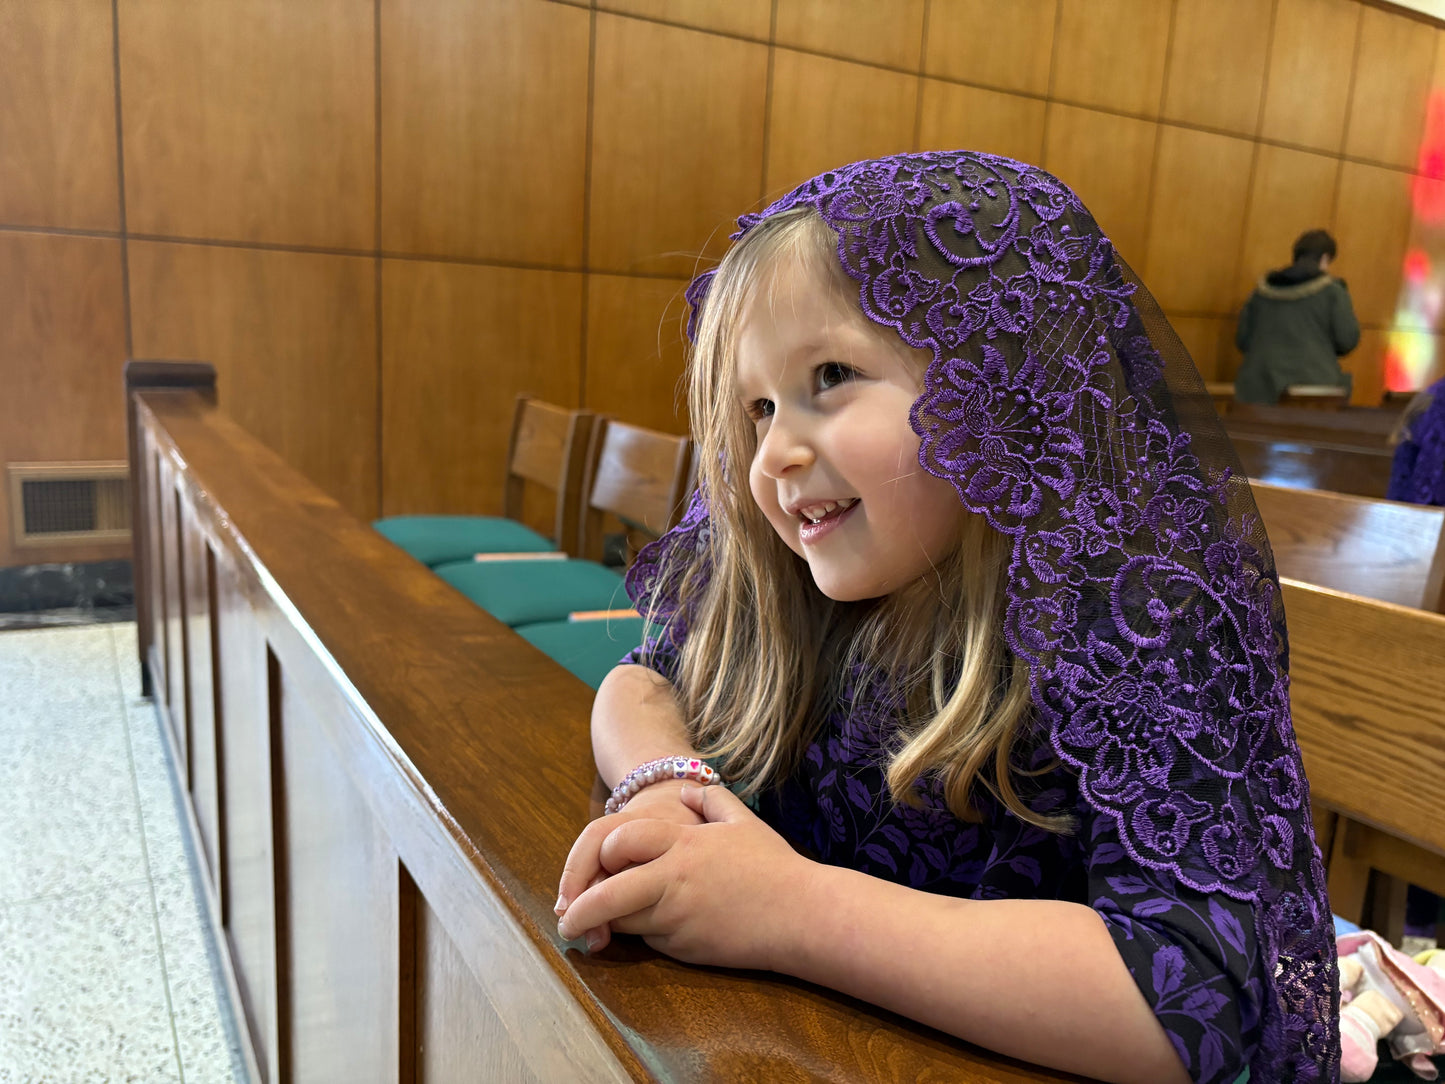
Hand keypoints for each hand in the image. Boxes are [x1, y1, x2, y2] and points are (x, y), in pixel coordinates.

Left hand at [556, 784, 816, 970]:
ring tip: (589, 931)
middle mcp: (673, 877)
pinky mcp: (685, 947)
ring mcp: (677, 916)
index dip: (598, 853)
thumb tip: (688, 791)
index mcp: (682, 841)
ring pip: (622, 921)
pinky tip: (652, 930)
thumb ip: (710, 800)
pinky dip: (642, 935)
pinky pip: (650, 940)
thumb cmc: (776, 868)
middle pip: (607, 893)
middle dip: (578, 905)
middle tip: (564, 916)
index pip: (618, 840)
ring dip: (607, 924)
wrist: (803, 915)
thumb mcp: (743, 821)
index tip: (593, 865)